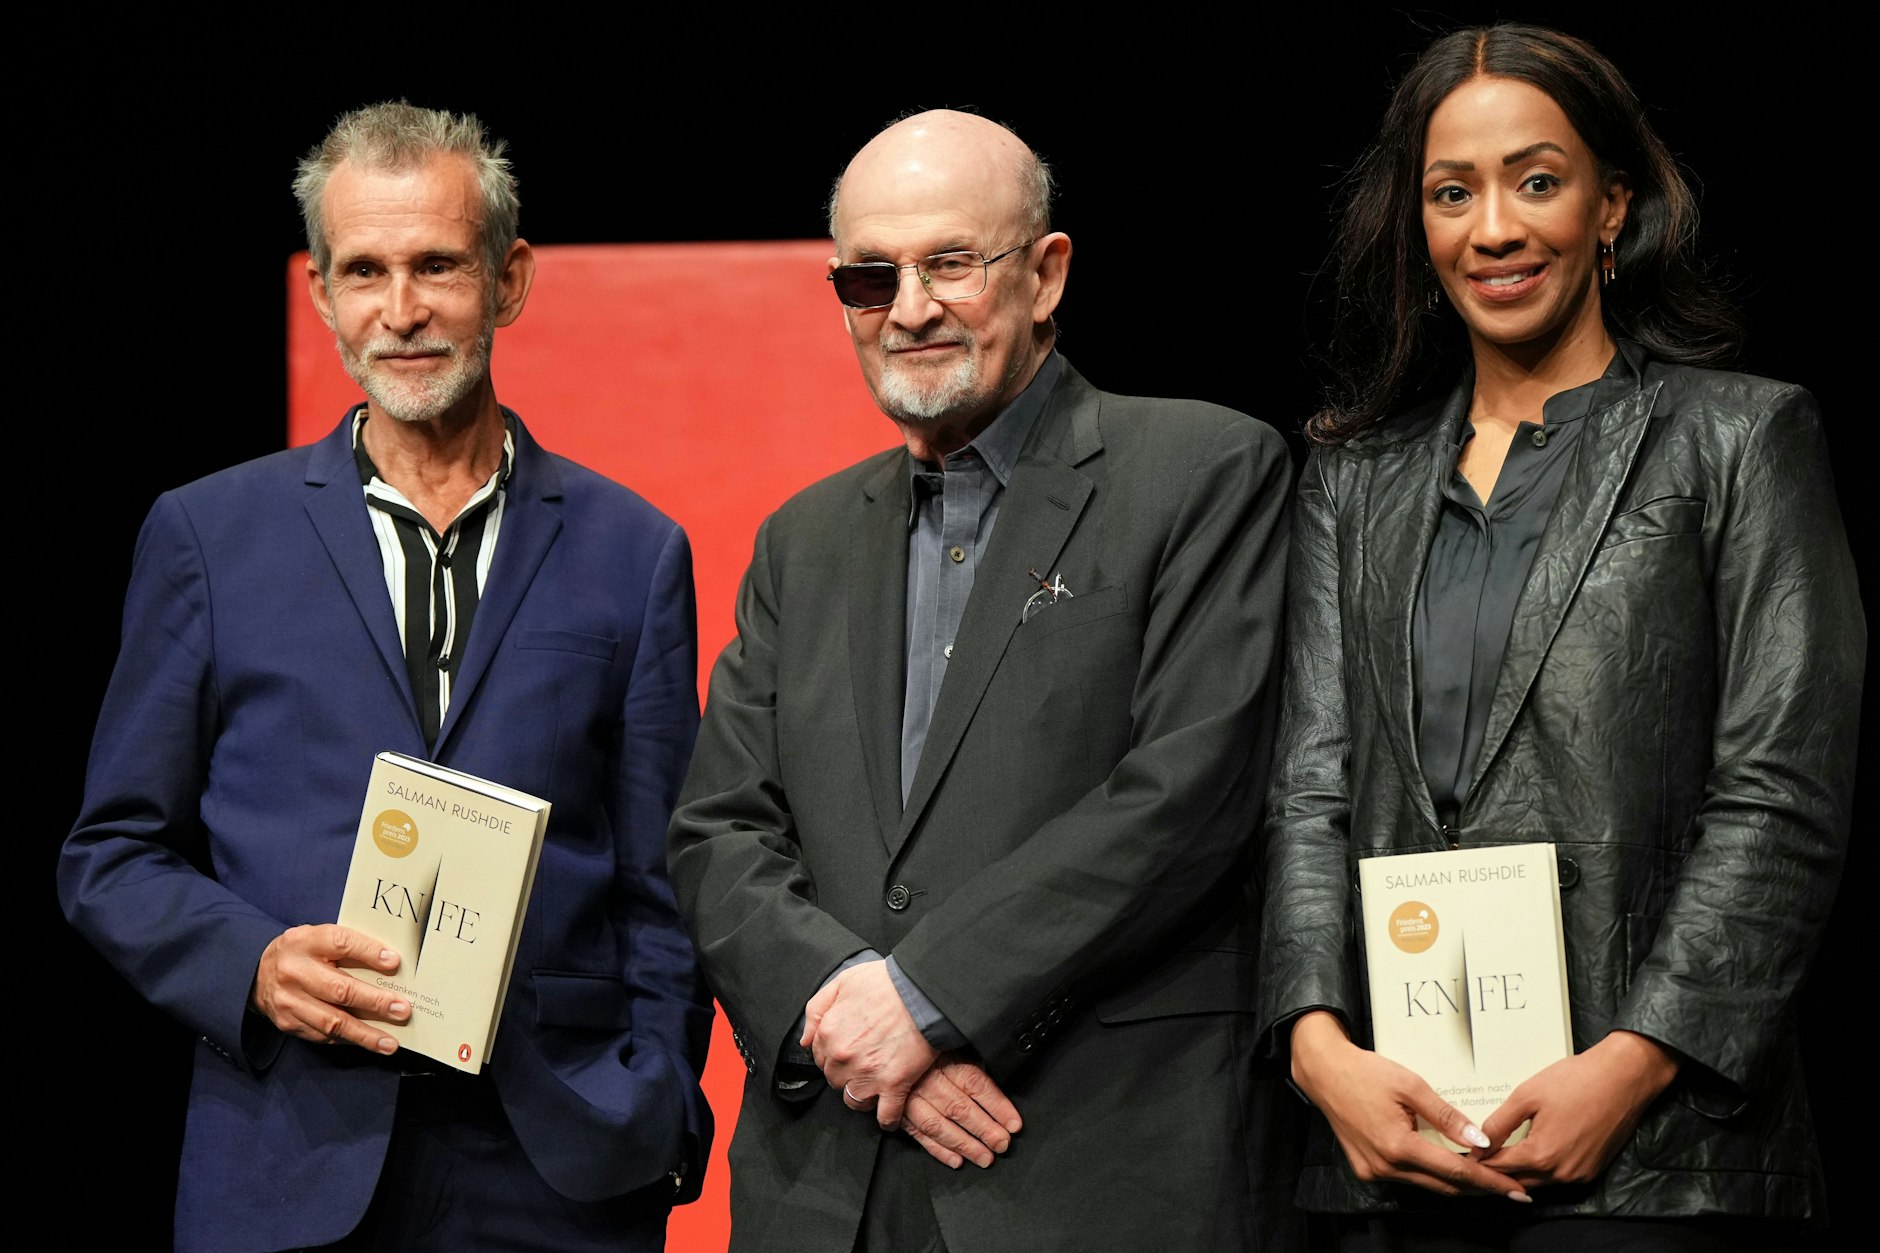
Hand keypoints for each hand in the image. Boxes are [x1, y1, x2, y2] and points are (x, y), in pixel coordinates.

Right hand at [250, 924, 408, 1053]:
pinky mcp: (288, 1023)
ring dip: (365, 1033)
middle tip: (402, 1009)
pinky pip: (324, 1036)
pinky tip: (369, 1042)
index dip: (369, 952)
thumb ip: (350, 947)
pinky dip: (349, 1039)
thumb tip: (392, 964)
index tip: (395, 962)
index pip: (341, 943)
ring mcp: (289, 1001)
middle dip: (375, 1002)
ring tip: (390, 1042)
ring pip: (332, 1021)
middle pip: (339, 989)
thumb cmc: (303, 953)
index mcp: (305, 941)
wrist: (258, 973)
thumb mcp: (319, 938)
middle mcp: (294, 971)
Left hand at [802, 960, 937, 1129]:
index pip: (820, 1058)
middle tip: (865, 1063)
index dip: (834, 1055)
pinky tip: (890, 1115)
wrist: (923, 991)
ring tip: (874, 1089)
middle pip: (835, 1080)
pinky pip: (886, 1115)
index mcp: (828, 1033)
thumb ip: (817, 1010)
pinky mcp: (894, 1085)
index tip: (849, 1052)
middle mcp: (842, 1057)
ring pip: (854, 1101)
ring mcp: (867, 1074)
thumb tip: (805, 1040)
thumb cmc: (886, 983)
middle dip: (847, 1074)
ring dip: (862, 1097)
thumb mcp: (842, 982)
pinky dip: (888, 1119)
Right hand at [895, 1054, 1023, 1168]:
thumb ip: (967, 1061)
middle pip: (960, 1107)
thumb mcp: (947, 1043)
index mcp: (943, 1060)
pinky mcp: (898, 1112)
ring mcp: (910, 1098)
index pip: (976, 1084)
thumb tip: (998, 1079)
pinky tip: (956, 1160)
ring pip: (939, 1125)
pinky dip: (937, 1150)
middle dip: (984, 1129)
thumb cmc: (920, 1044)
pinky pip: (918, 1134)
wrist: (885, 1046)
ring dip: (964, 1144)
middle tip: (1002, 1145)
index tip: (1014, 1123)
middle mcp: (927, 1080)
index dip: (997, 1105)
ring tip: (985, 1158)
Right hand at [1289, 1011, 1528, 1200]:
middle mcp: (1386, 1166)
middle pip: (1444, 1186)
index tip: (1516, 1189)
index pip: (1456, 1172)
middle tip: (1511, 1188)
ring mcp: (1374, 1171)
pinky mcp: (1366, 1169)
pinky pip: (1407, 1177)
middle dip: (1479, 1188)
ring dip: (1455, 1183)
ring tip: (1485, 1178)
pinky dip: (1430, 1174)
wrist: (1324, 1072)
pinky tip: (1446, 1166)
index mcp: (1398, 1146)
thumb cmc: (1366, 1072)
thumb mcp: (1410, 1085)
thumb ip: (1445, 1115)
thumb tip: (1478, 1139)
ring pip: (1426, 1184)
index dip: (1489, 1181)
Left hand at [1479, 1030, 1678, 1187]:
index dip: (1479, 1160)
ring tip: (1501, 1153)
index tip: (1464, 1153)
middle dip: (1497, 1171)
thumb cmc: (1576, 1081)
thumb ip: (1499, 1124)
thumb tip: (1479, 1143)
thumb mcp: (1527, 1096)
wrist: (1624, 1077)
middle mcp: (1561, 1173)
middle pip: (1518, 1180)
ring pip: (1539, 1181)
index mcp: (1542, 1155)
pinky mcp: (1592, 1169)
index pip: (1499, 1167)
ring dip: (1519, 1171)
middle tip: (1480, 1155)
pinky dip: (1542, 1168)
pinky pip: (1559, 1177)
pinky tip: (1533, 1151)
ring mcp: (1579, 1174)